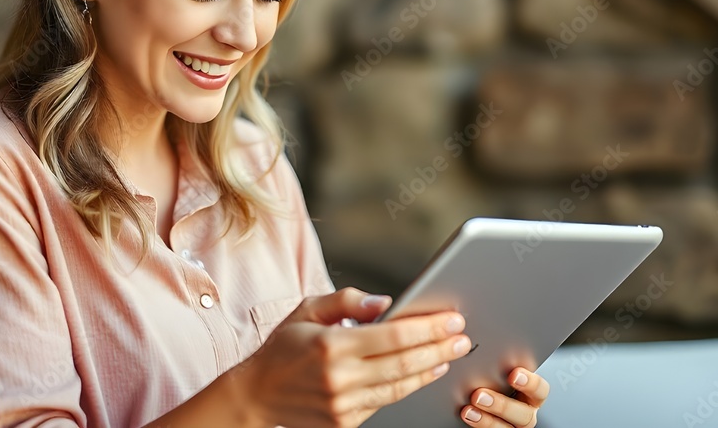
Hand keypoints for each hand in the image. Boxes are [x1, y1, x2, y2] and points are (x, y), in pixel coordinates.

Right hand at [233, 287, 471, 427]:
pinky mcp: (344, 423)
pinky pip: (384, 402)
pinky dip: (406, 387)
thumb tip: (386, 303)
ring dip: (428, 370)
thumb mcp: (308, 310)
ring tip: (448, 355)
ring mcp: (342, 405)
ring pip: (399, 387)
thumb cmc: (284, 348)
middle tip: (462, 337)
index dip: (427, 328)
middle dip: (439, 348)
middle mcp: (339, 377)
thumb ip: (348, 301)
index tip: (451, 319)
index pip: (392, 336)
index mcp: (330, 344)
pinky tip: (420, 374)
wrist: (256, 396)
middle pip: (403, 363)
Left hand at [460, 368, 549, 426]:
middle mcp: (525, 411)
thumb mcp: (495, 370)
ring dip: (487, 419)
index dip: (530, 382)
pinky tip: (467, 413)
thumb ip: (496, 362)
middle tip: (479, 394)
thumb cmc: (487, 377)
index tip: (514, 374)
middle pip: (524, 414)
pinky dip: (479, 424)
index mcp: (530, 393)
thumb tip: (477, 343)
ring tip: (468, 409)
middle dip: (502, 405)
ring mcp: (512, 425)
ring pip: (507, 427)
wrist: (470, 398)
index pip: (540, 389)